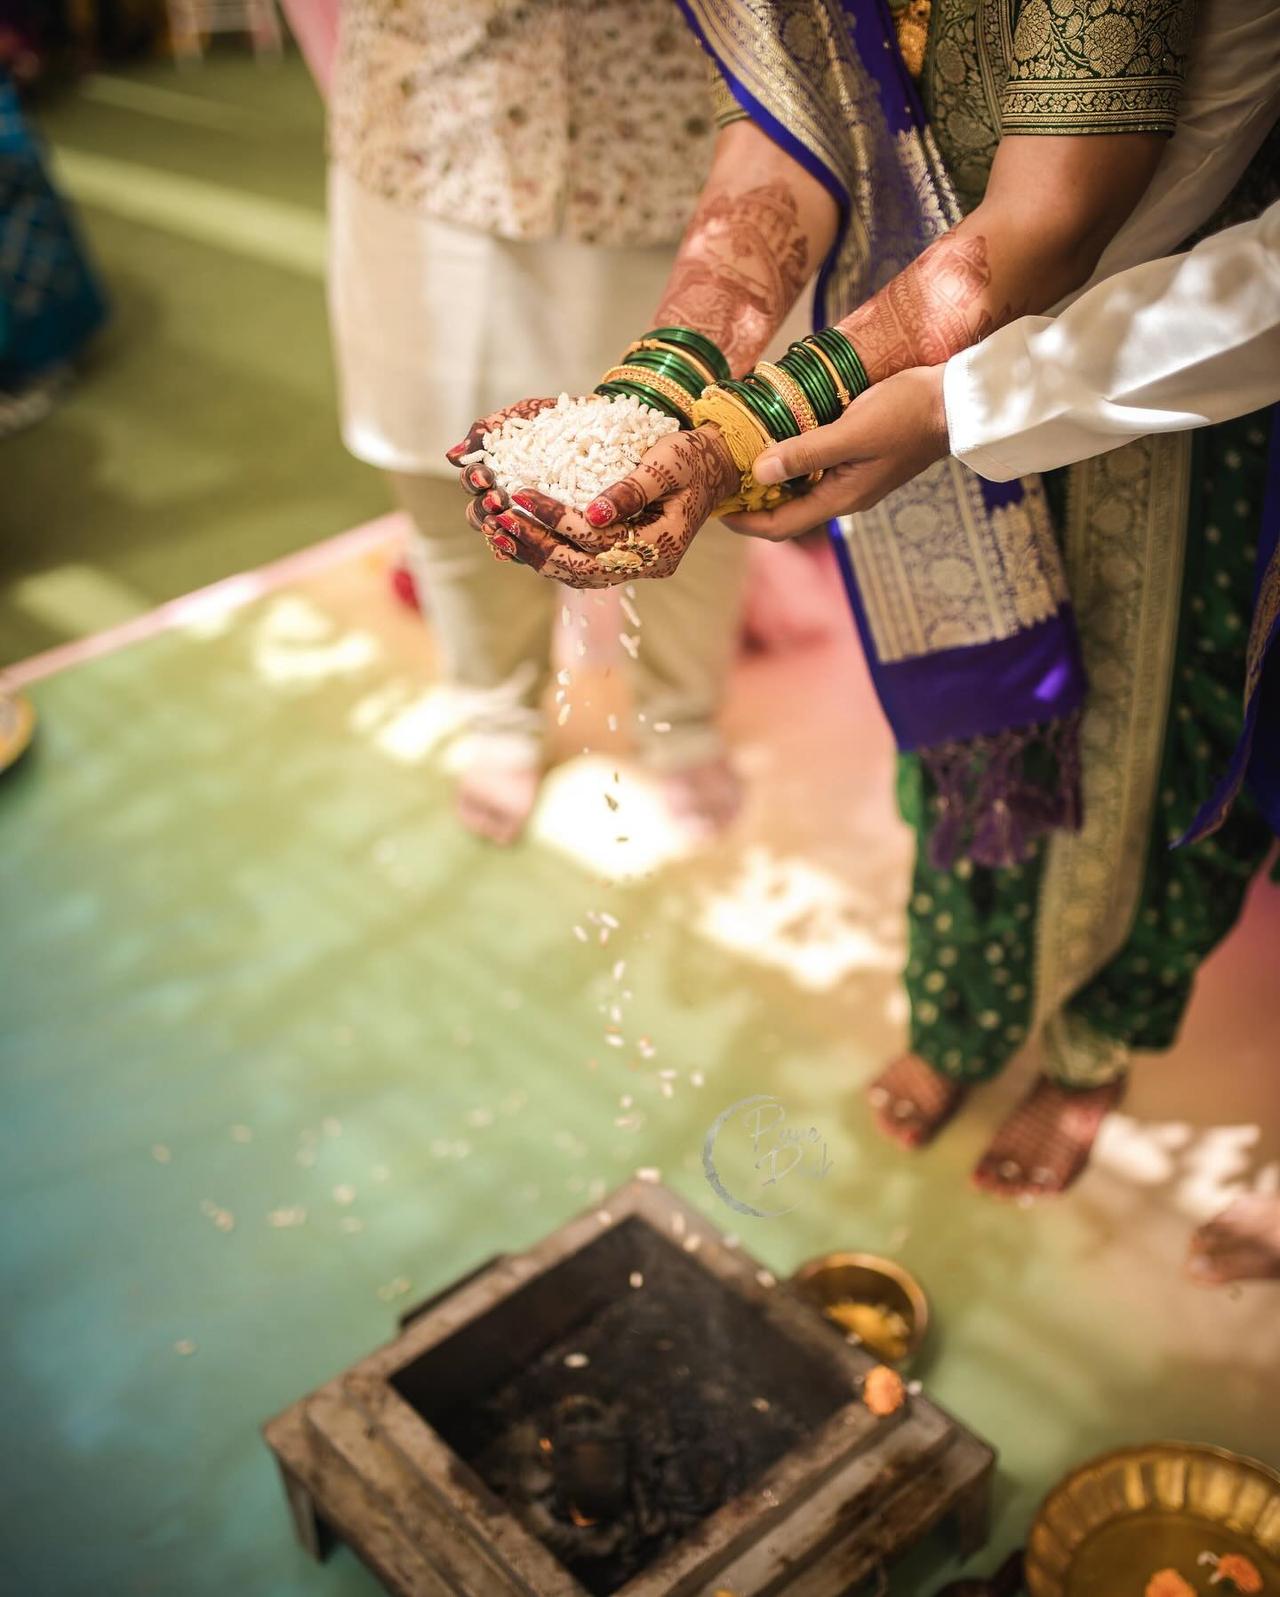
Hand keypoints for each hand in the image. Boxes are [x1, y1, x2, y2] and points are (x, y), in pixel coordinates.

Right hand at [444, 396, 559, 543]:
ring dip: (498, 529)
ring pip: (499, 532)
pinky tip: (517, 551)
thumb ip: (486, 432)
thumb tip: (452, 457)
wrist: (595, 423)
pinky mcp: (545, 531)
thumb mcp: (520, 417)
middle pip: (479, 512)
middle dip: (484, 507)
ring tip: (506, 522)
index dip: (474, 481)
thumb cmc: (553, 418)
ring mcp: (522, 516)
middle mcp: (502, 497)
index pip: (472, 482)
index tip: (486, 476)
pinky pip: (526, 548)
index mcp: (492, 472)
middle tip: (498, 500)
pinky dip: (517, 551)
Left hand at [480, 424, 738, 588]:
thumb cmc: (691, 459)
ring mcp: (636, 567)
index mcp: (661, 545)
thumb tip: (594, 514)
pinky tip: (522, 539)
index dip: (558, 519)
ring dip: (538, 556)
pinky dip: (550, 556)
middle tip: (500, 520)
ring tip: (502, 532)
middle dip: (537, 545)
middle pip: (582, 568)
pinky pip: (581, 567)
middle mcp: (648, 565)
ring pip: (577, 575)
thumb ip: (632, 489)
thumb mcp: (665, 464)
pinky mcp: (623, 560)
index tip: (522, 494)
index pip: (599, 541)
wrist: (712, 469)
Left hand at [721, 366, 948, 540]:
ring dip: (768, 481)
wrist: (954, 403)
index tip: (715, 507)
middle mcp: (843, 495)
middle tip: (719, 481)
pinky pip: (813, 471)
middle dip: (750, 503)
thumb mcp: (852, 430)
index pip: (780, 526)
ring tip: (738, 460)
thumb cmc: (907, 413)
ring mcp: (851, 480)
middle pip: (786, 513)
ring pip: (798, 491)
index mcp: (841, 498)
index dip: (744, 522)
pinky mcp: (857, 460)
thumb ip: (805, 452)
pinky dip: (789, 463)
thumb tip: (758, 471)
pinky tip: (775, 441)